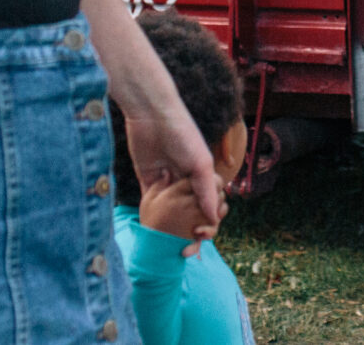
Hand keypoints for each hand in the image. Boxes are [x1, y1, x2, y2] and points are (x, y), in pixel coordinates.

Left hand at [120, 100, 224, 238]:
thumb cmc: (183, 134)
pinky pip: (151, 204)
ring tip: (170, 248)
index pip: (210, 205)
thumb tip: (214, 217)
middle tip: (186, 248)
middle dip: (191, 231)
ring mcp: (168, 182)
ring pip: (172, 212)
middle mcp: (187, 180)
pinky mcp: (148, 181)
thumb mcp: (200, 164)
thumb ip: (206, 191)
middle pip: (191, 212)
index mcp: (204, 175)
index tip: (202, 235)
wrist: (152, 115)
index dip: (210, 223)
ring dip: (172, 229)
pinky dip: (153, 218)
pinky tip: (154, 234)